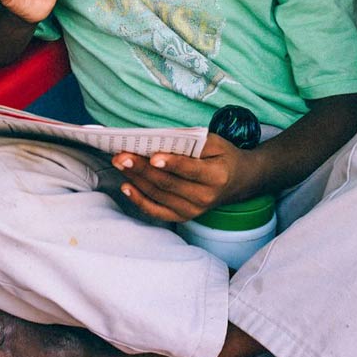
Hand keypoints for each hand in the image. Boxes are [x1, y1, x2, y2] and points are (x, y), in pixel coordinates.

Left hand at [112, 133, 257, 221]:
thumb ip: (191, 141)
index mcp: (216, 176)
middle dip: (142, 169)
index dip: (171, 163)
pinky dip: (139, 200)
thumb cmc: (222, 157)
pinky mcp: (183, 217)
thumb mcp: (215, 143)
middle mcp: (205, 197)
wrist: (237, 181)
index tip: (153, 155)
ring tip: (119, 164)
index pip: (190, 170)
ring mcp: (193, 210)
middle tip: (122, 156)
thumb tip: (160, 139)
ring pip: (159, 195)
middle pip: (168, 183)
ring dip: (136, 180)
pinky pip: (157, 211)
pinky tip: (126, 186)